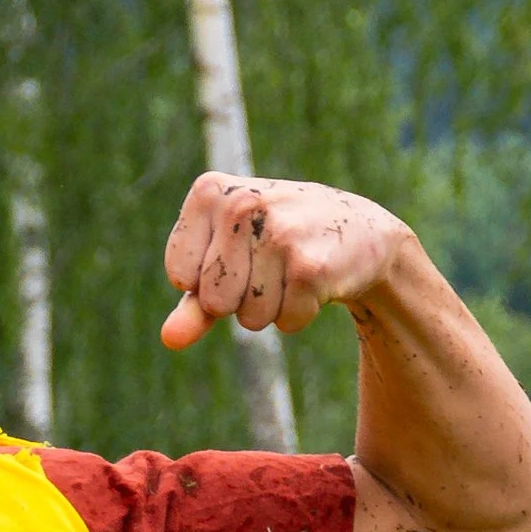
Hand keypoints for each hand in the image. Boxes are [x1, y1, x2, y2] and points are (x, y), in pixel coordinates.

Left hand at [161, 176, 412, 350]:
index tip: (236, 255)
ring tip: (293, 270)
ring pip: (250, 318)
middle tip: (269, 264)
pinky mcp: (311, 265)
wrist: (360, 229)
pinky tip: (316, 281)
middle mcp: (242, 201)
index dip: (207, 282)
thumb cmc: (277, 242)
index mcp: (210, 192)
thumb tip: (170, 339)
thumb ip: (193, 303)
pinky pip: (285, 322)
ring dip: (272, 308)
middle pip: (214, 301)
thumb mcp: (228, 262)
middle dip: (240, 300)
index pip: (180, 275)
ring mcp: (278, 232)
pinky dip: (299, 315)